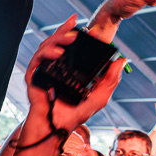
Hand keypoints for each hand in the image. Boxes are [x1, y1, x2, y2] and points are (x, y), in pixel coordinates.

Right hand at [25, 15, 125, 133]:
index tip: (93, 31)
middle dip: (66, 31)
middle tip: (78, 27)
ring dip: (57, 38)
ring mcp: (43, 70)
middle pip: (57, 41)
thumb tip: (121, 60)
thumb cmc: (75, 114)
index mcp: (70, 69)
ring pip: (46, 46)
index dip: (81, 36)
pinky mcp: (33, 76)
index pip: (73, 47)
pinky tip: (58, 53)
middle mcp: (55, 66)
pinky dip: (47, 53)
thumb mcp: (99, 97)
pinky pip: (38, 59)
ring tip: (70, 38)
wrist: (57, 127)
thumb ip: (111, 80)